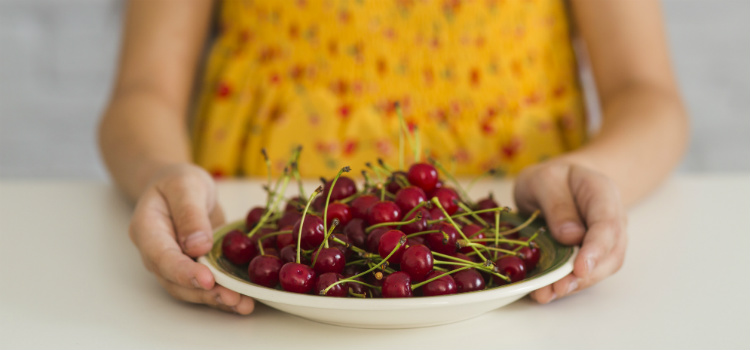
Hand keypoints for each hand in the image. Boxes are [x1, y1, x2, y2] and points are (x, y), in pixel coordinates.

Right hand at [129, 164, 254, 313]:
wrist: (179, 187)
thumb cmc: (178, 182)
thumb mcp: (185, 185)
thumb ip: (190, 213)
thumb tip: (198, 246)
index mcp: (147, 230)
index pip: (162, 257)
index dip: (183, 272)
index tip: (206, 280)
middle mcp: (157, 254)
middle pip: (175, 281)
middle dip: (205, 293)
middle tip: (233, 298)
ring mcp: (174, 264)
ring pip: (190, 289)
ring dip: (216, 299)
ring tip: (243, 305)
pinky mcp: (193, 268)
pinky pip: (205, 285)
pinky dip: (224, 294)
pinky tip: (244, 301)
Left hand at [513, 162, 627, 302]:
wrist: (559, 183)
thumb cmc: (552, 179)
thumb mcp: (545, 179)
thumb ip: (557, 203)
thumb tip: (570, 236)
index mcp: (603, 193)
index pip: (607, 224)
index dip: (595, 249)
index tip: (580, 269)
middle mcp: (612, 219)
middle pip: (611, 253)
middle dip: (585, 276)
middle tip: (556, 288)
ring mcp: (606, 240)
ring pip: (601, 268)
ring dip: (575, 285)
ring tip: (546, 294)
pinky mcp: (592, 255)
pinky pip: (586, 273)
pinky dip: (568, 284)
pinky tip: (546, 292)